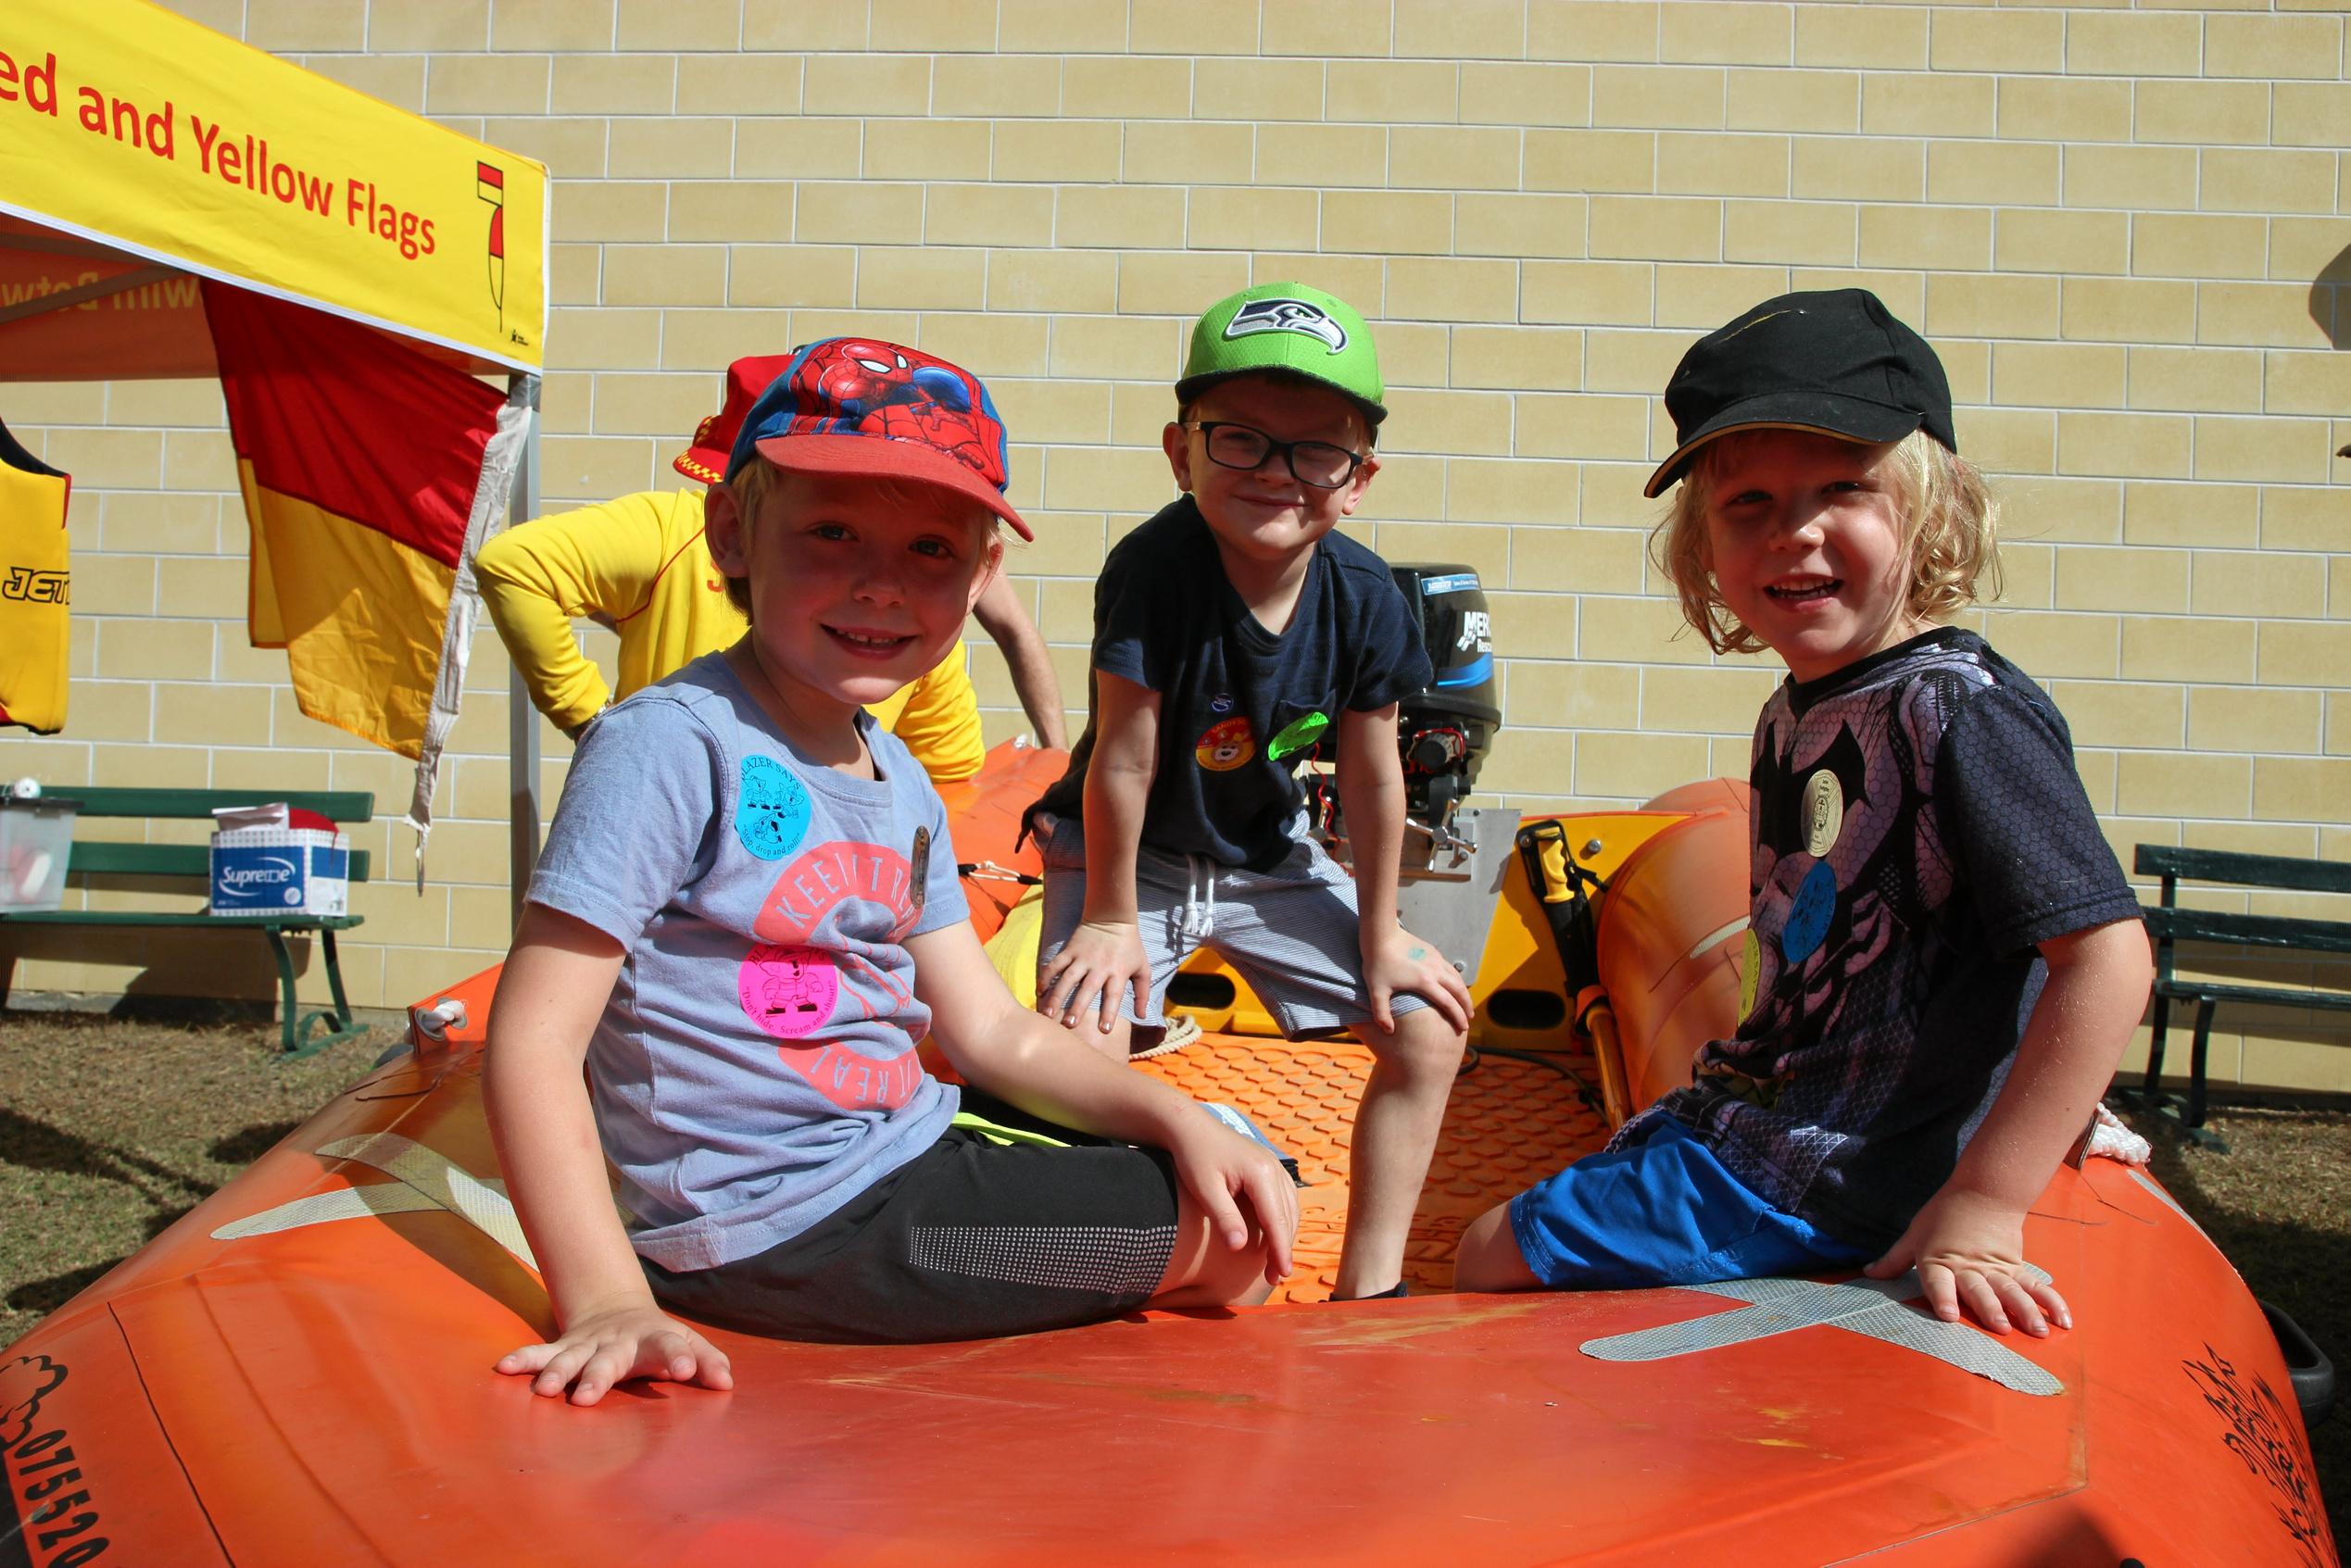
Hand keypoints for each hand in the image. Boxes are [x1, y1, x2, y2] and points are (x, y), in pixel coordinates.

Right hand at [495, 1303, 734, 1405]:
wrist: (616, 1308)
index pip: (672, 1347)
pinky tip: (503, 1368)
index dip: (684, 1358)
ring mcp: (588, 1344)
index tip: (689, 1373)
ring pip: (569, 1358)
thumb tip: (727, 1383)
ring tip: (543, 1390)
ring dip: (556, 1372)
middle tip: (586, 1398)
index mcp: (654, 1339)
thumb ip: (709, 1361)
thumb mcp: (688, 1344)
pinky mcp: (564, 1348)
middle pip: (609, 1359)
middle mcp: (618, 1342)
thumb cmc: (659, 1339)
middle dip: (597, 1377)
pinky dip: (523, 1359)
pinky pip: (540, 1353)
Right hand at [1037, 919, 1151, 1038]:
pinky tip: (1039, 992)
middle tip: (1069, 1025)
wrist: (1113, 918)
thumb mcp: (1143, 968)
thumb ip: (1142, 993)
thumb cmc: (1130, 947)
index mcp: (1118, 972)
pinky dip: (1046, 977)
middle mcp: (1099, 967)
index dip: (1109, 1012)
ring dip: (1056, 996)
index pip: (1113, 995)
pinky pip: (1055, 964)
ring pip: (1067, 979)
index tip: (1103, 1030)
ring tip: (1048, 1014)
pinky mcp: (1070, 950)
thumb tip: (1142, 1016)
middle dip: (1078, 1007)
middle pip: (1087, 989)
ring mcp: (1082, 958)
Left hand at [1168, 1117, 1299, 1286]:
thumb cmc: (1193, 1156)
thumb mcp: (1205, 1189)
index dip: (1280, 1250)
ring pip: (1290, 1207)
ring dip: (1286, 1235)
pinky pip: (1284, 1197)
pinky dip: (1283, 1219)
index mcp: (1260, 1173)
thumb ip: (1224, 1217)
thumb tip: (1239, 1249)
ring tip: (1275, 1262)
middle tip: (1276, 1278)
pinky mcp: (1267, 1166)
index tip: (1283, 1275)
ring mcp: (1273, 1165)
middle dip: (1284, 1248)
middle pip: (1288, 1216)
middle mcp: (1273, 1168)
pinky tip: (1273, 1234)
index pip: (1276, 1220)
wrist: (1188, 1125)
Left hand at [1361, 925, 1472, 1033]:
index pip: (1448, 1003)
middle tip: (1470, 1018)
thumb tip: (1389, 1031)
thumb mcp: (1376, 990)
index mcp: (1425, 982)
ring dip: (1463, 992)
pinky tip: (1453, 984)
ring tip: (1465, 1003)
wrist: (1380, 934)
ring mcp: (1435, 959)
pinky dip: (1456, 979)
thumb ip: (1381, 1013)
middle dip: (1467, 1006)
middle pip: (1458, 990)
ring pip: (1456, 977)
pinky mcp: (1432, 951)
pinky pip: (1450, 968)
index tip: (1464, 1027)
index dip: (1458, 1017)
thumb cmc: (1377, 962)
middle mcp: (1435, 970)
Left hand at [1865, 1186, 2070, 1336]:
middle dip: (1990, 1309)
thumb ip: (1894, 1260)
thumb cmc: (1942, 1217)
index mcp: (1939, 1261)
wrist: (1982, 1191)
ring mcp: (1996, 1269)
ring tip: (2039, 1331)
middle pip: (1980, 1290)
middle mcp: (1968, 1268)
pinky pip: (2036, 1286)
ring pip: (2012, 1291)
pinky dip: (2052, 1302)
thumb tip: (1867, 1272)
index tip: (1948, 1316)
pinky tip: (2064, 1320)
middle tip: (2001, 1328)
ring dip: (2026, 1311)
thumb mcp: (1914, 1236)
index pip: (1939, 1281)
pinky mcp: (2016, 1267)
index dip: (1942, 1298)